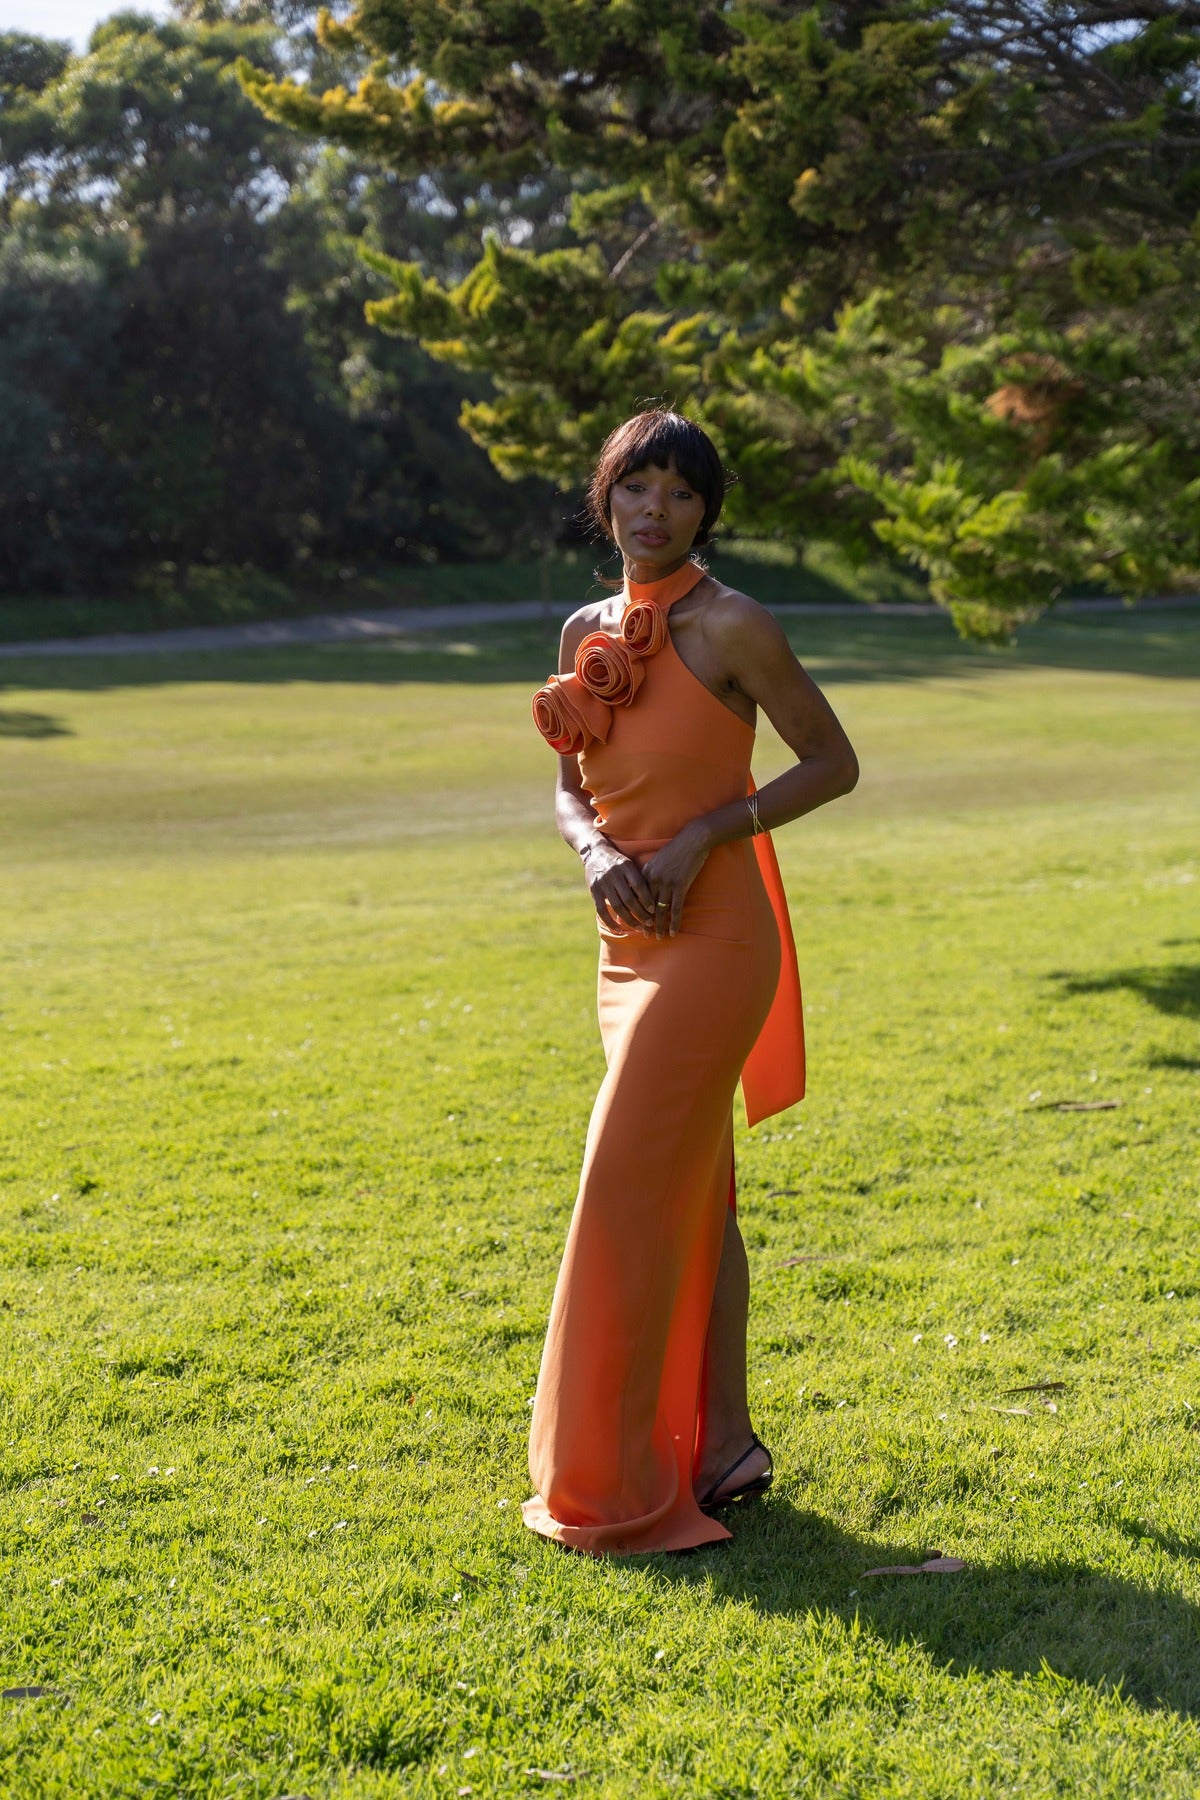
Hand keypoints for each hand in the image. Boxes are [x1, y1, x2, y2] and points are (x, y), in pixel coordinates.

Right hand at [584, 838, 657, 934]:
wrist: (594, 852)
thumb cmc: (618, 862)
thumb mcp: (629, 865)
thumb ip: (638, 878)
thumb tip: (655, 898)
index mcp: (625, 867)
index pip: (638, 885)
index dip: (646, 899)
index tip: (654, 910)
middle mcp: (614, 875)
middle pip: (629, 899)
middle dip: (640, 913)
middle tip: (649, 923)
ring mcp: (603, 884)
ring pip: (617, 906)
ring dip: (629, 919)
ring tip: (639, 928)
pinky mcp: (593, 891)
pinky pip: (602, 910)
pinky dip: (610, 922)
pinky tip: (618, 929)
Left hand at [640, 822, 710, 937]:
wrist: (692, 840)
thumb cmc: (676, 849)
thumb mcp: (658, 859)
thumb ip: (652, 873)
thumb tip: (648, 886)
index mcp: (646, 873)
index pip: (637, 897)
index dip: (636, 911)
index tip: (633, 921)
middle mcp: (654, 879)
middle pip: (647, 906)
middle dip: (645, 922)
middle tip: (644, 935)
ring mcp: (667, 883)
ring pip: (661, 910)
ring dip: (659, 926)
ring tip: (658, 937)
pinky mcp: (680, 886)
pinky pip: (676, 908)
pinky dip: (674, 922)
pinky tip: (673, 932)